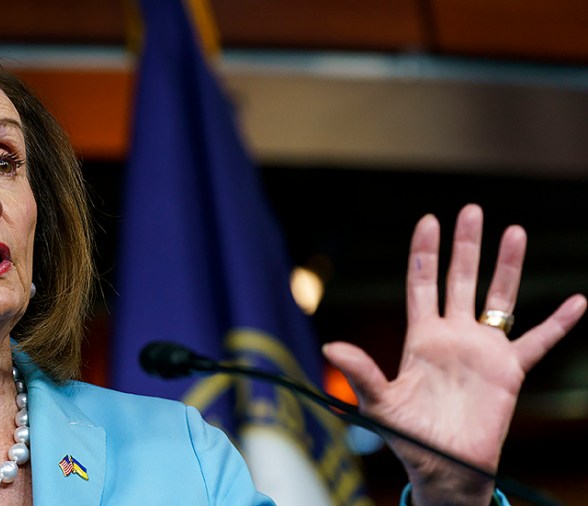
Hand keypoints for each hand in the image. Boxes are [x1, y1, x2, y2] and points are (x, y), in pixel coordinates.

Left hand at [323, 204, 585, 505]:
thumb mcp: (380, 403)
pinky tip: (578, 301)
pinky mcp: (510, 372)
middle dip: (465, 246)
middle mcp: (453, 335)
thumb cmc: (408, 437)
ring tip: (515, 231)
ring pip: (498, 299)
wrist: (444, 467)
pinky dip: (559, 323)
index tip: (428, 219)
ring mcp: (483, 350)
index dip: (424, 253)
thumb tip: (330, 345)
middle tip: (471, 210)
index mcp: (421, 337)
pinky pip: (539, 341)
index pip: (421, 283)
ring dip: (507, 267)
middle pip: (460, 279)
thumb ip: (361, 372)